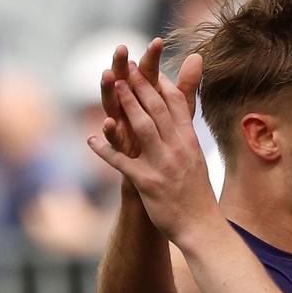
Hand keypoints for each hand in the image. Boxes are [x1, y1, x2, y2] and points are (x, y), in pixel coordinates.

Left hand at [87, 54, 214, 243]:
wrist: (201, 226)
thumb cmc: (197, 194)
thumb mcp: (196, 158)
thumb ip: (186, 133)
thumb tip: (183, 116)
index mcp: (189, 141)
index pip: (176, 104)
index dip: (160, 83)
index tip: (148, 67)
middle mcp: (178, 149)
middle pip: (157, 109)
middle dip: (140, 85)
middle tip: (125, 66)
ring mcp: (163, 165)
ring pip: (143, 128)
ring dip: (127, 104)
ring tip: (113, 86)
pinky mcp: (148, 183)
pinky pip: (122, 162)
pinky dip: (105, 150)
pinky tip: (90, 139)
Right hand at [99, 38, 199, 158]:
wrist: (162, 178)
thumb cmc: (168, 141)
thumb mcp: (180, 114)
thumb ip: (186, 87)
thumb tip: (197, 56)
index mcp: (145, 98)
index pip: (148, 73)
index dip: (152, 58)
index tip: (158, 41)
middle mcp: (130, 108)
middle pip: (125, 82)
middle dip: (123, 65)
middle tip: (122, 48)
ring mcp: (123, 128)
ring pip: (112, 106)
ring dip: (107, 91)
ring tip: (107, 74)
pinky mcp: (120, 149)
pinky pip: (112, 139)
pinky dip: (109, 132)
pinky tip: (108, 122)